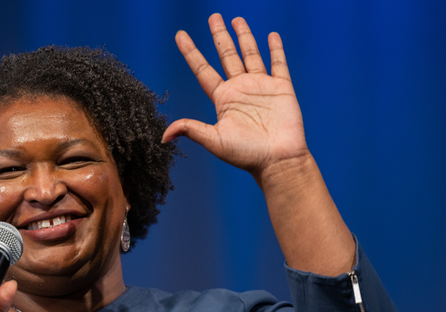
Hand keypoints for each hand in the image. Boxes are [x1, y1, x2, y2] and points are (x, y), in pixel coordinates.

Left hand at [163, 14, 309, 180]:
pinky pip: (278, 64)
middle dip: (219, 36)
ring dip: (244, 37)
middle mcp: (240, 89)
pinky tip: (270, 36)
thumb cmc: (246, 155)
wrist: (278, 161)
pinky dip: (275, 50)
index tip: (180, 35)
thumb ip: (191, 130)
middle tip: (213, 17)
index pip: (203, 70)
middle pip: (226, 56)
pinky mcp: (281, 88)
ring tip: (236, 20)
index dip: (191, 52)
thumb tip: (163, 136)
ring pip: (250, 55)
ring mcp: (260, 87)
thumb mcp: (214, 140)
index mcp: (222, 98)